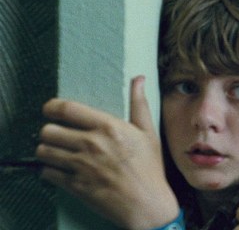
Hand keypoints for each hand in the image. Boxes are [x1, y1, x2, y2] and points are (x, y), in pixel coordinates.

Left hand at [36, 76, 179, 229]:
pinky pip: (47, 173)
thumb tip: (139, 80)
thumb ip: (139, 104)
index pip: (67, 109)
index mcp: (108, 127)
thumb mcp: (148, 133)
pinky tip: (60, 169)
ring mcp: (81, 166)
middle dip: (49, 132)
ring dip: (46, 150)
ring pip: (43, 151)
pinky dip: (49, 170)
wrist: (147, 203)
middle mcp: (91, 144)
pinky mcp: (74, 185)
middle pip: (48, 130)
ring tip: (56, 151)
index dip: (51, 106)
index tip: (50, 109)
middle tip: (57, 135)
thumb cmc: (149, 169)